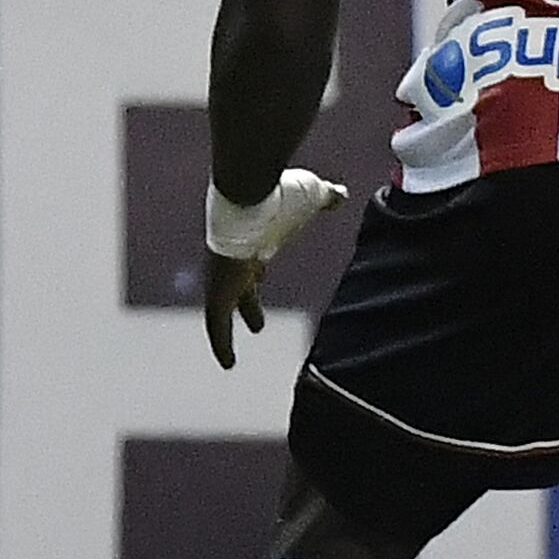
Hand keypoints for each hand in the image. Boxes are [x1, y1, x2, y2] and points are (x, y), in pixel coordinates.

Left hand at [201, 168, 345, 368]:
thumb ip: (323, 198)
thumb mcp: (308, 197)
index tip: (261, 277)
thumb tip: (340, 194)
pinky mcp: (219, 290)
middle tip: (256, 324)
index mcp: (253, 240)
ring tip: (229, 359)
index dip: (258, 273)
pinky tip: (228, 364)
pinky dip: (222, 344)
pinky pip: (218, 324)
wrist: (247, 194)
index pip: (254, 261)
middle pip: (240, 289)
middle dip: (248, 305)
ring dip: (226, 334)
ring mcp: (222, 277)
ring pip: (222, 312)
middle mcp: (232, 261)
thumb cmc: (278, 195)